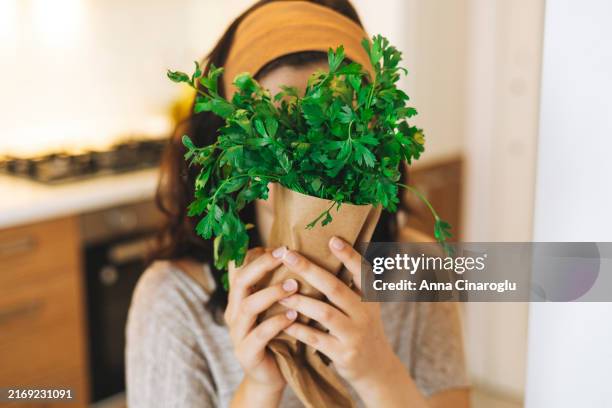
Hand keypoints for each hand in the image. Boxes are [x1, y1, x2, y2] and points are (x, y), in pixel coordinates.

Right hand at [225, 247, 298, 393]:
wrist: (270, 377)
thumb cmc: (277, 336)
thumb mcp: (274, 308)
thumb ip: (276, 286)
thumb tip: (296, 256)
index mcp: (239, 299)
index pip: (239, 269)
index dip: (256, 255)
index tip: (279, 246)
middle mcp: (234, 312)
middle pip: (241, 281)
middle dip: (263, 265)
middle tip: (285, 254)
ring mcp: (237, 333)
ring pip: (248, 306)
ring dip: (272, 293)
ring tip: (294, 285)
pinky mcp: (246, 353)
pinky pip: (259, 334)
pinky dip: (277, 323)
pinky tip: (294, 315)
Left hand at [277, 238, 427, 406]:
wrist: (376, 367)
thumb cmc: (361, 327)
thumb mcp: (365, 304)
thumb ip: (350, 283)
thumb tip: (328, 250)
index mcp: (369, 297)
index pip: (361, 271)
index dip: (349, 255)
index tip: (332, 239)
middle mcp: (365, 313)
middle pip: (335, 288)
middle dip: (309, 270)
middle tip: (288, 255)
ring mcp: (355, 334)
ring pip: (324, 313)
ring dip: (300, 302)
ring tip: (279, 292)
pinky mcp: (343, 354)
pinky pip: (316, 339)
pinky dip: (299, 329)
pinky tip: (283, 321)